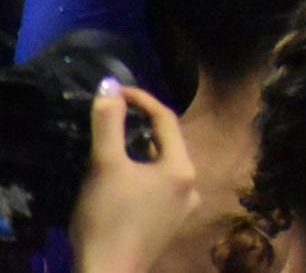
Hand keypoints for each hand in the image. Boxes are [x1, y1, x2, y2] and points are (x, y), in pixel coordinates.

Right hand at [69, 80, 196, 272]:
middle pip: (166, 143)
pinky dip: (141, 175)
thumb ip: (108, 124)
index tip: (113, 93)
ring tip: (114, 147)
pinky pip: (158, 188)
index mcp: (183, 168)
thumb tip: (109, 87)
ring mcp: (183, 209)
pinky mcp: (168, 226)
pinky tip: (122, 181)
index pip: (165, 119)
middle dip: (140, 127)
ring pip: (162, 167)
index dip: (140, 100)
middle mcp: (192, 186)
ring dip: (140, 152)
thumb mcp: (105, 166)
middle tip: (113, 119)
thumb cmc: (108, 219)